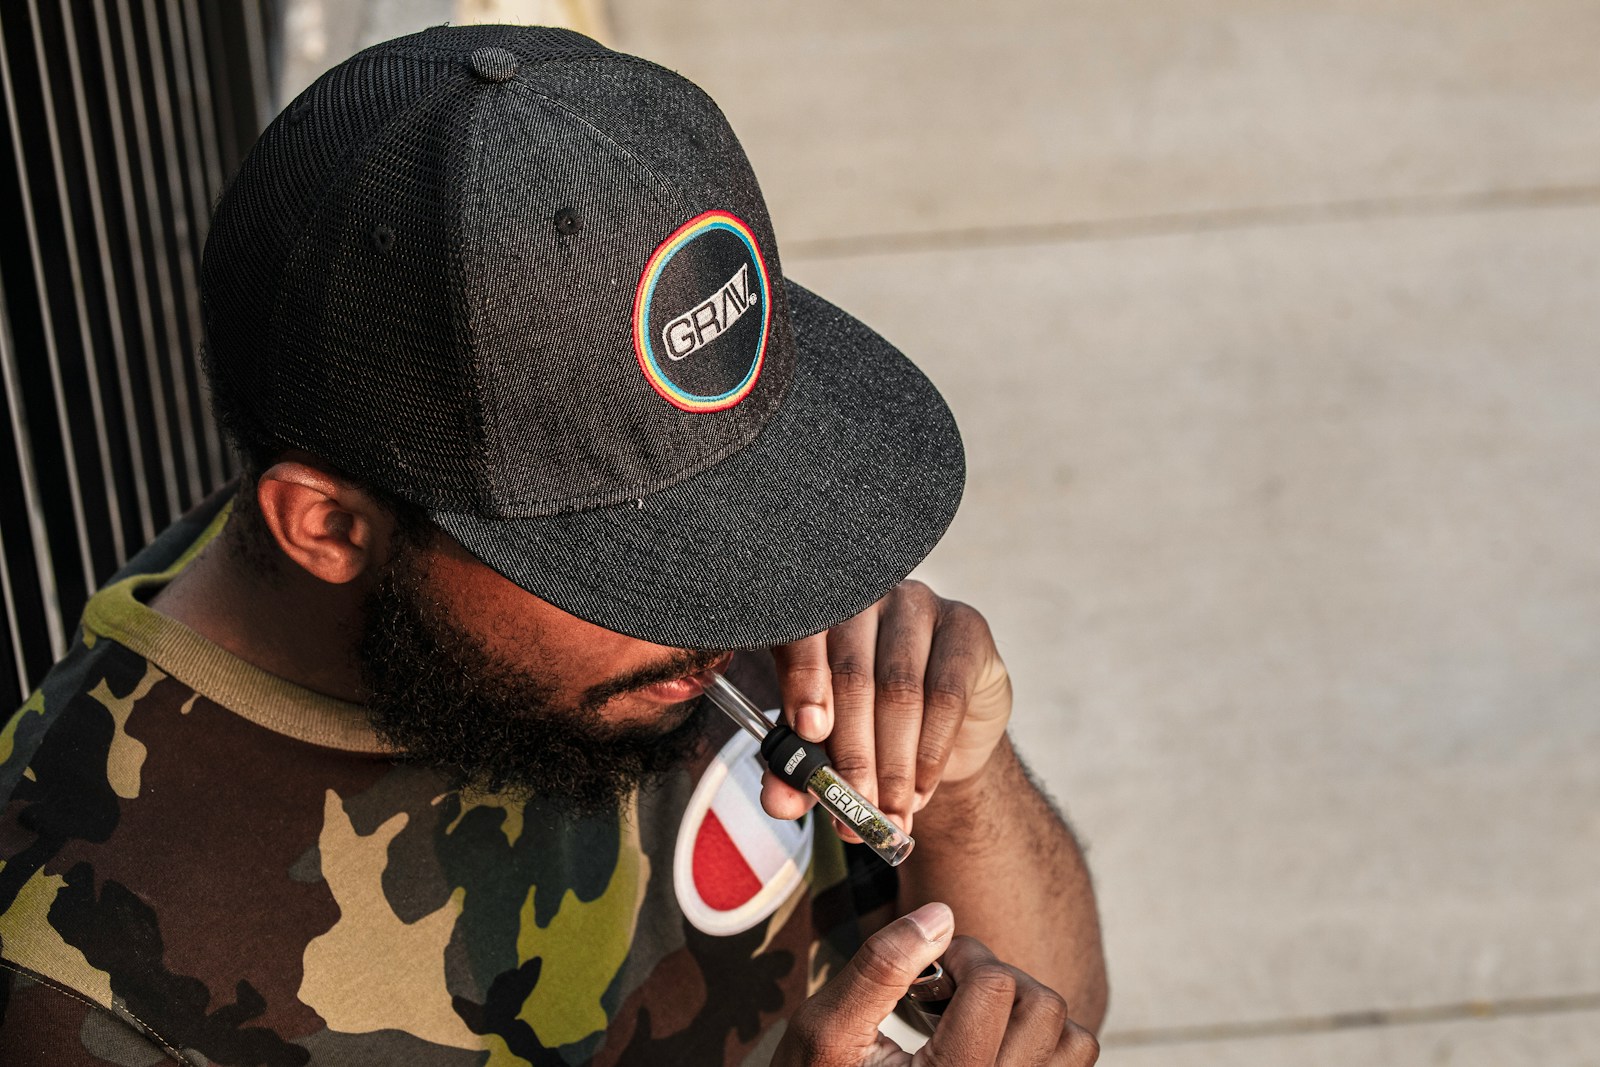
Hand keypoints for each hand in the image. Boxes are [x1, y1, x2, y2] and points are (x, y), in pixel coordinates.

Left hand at [765, 581, 1011, 836]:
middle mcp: (865, 600)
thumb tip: (779, 801)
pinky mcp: (965, 626)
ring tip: (889, 812)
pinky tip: (921, 789)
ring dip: (893, 762)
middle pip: (853, 675)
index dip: (803, 681)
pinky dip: (931, 751)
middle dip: (852, 750)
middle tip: (852, 804)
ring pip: (900, 689)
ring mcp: (918, 606)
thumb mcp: (827, 749)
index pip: (802, 639)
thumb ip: (797, 771)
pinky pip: (947, 694)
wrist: (948, 728)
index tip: (808, 731)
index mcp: (816, 618)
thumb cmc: (873, 724)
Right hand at [773, 902, 1098, 1065]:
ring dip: (1030, 1014)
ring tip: (977, 1017)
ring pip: (1074, 1042)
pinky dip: (1043, 1044)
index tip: (930, 965)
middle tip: (950, 988)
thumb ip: (880, 968)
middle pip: (1044, 1008)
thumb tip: (941, 915)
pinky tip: (992, 1043)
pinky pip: (1070, 1066)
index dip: (961, 956)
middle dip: (997, 980)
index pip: (995, 988)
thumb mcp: (825, 1028)